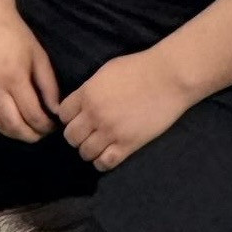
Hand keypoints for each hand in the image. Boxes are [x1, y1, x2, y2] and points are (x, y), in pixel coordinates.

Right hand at [0, 3, 60, 141]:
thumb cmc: (17, 35)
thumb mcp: (39, 56)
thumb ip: (48, 85)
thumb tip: (55, 109)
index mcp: (15, 78)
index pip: (32, 114)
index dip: (45, 125)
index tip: (54, 125)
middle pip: (14, 125)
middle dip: (31, 135)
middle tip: (42, 133)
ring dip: (14, 133)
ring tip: (28, 131)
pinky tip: (9, 124)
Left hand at [59, 48, 192, 171]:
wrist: (169, 78)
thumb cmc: (139, 68)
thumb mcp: (106, 72)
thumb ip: (90, 89)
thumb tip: (81, 103)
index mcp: (87, 94)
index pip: (62, 115)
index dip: (69, 117)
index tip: (78, 117)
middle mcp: (94, 115)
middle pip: (71, 136)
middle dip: (77, 135)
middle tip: (88, 133)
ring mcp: (111, 132)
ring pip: (85, 152)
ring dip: (89, 150)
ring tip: (99, 144)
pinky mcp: (128, 144)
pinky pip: (105, 162)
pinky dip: (102, 161)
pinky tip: (108, 154)